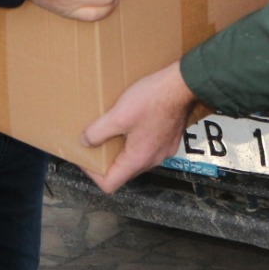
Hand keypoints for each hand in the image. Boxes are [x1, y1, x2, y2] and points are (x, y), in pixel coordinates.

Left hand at [83, 61, 195, 192]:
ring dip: (122, 148)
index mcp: (139, 159)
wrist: (183, 85)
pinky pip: (148, 147)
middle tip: (96, 141)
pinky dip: (136, 140)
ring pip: (137, 158)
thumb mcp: (118, 115)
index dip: (93, 174)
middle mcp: (153, 159)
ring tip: (113, 129)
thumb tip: (86, 141)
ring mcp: (164, 150)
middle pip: (124, 172)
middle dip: (107, 159)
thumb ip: (98, 132)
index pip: (110, 184)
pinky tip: (133, 121)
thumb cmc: (154, 99)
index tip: (86, 157)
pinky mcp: (170, 139)